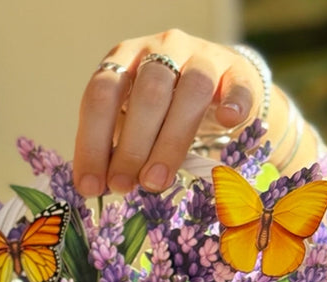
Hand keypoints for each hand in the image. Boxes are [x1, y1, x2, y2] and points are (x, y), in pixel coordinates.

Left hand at [73, 29, 267, 196]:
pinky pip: (236, 85)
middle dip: (130, 146)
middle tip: (122, 186)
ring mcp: (201, 55)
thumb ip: (114, 148)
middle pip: (146, 93)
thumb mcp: (129, 122)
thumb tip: (98, 187)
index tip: (90, 186)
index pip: (101, 95)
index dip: (92, 143)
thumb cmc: (161, 111)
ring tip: (156, 181)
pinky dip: (233, 103)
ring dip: (170, 141)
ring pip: (191, 90)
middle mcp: (160, 49)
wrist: (216, 87)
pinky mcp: (236, 70)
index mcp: (123, 59)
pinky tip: (228, 123)